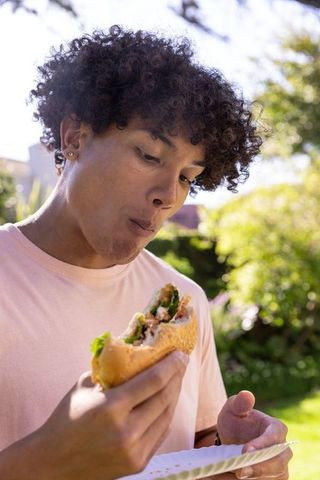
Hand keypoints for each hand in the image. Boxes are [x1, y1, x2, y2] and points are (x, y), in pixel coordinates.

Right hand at [0, 351, 187, 479]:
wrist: (53, 463)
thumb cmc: (67, 418)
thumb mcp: (85, 386)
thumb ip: (110, 369)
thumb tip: (134, 350)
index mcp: (111, 408)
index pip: (153, 381)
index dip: (171, 365)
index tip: (180, 353)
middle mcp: (127, 431)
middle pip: (164, 397)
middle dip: (177, 376)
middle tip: (182, 361)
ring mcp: (135, 451)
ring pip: (167, 416)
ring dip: (175, 394)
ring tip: (177, 378)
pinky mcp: (138, 464)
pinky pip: (161, 433)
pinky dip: (167, 414)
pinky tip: (168, 400)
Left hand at [216, 390, 291, 479]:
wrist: (232, 441)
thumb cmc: (235, 421)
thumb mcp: (233, 409)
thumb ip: (239, 402)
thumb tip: (247, 395)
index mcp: (277, 428)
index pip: (274, 437)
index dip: (262, 444)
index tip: (246, 451)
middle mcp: (283, 449)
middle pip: (278, 462)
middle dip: (259, 467)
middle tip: (240, 470)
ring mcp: (280, 467)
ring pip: (274, 476)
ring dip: (256, 477)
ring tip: (237, 474)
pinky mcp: (273, 479)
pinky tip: (235, 477)